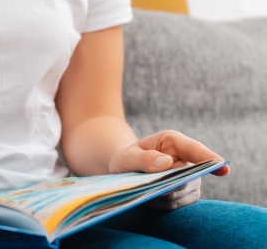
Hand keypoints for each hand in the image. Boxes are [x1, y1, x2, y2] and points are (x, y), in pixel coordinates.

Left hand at [108, 130, 228, 208]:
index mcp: (172, 142)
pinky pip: (180, 203)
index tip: (223, 168)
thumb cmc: (126, 160)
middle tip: (155, 188)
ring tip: (146, 191)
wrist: (124, 172)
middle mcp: (185, 159)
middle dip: (174, 184)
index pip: (194, 150)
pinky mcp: (186, 193)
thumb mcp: (126, 157)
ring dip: (166, 196)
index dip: (209, 158)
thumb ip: (143, 159)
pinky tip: (150, 199)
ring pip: (185, 192)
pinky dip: (164, 204)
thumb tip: (166, 163)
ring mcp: (189, 178)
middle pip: (191, 176)